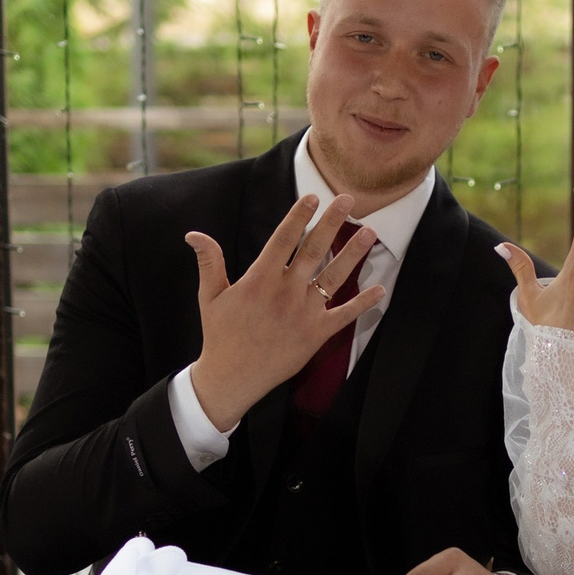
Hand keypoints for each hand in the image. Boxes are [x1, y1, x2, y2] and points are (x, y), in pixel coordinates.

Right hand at [186, 197, 384, 431]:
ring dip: (353, 254)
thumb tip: (194, 234)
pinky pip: (344, 316)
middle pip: (314, 250)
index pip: (283, 240)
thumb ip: (209, 262)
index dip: (298, 217)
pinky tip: (380, 289)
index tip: (313, 196)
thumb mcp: (210, 296)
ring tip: (370, 232)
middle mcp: (286, 292)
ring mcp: (304, 313)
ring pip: (334, 277)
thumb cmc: (221, 335)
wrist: (233, 378)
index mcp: (260, 280)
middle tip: (348, 200)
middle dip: (331, 223)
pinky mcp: (316, 334)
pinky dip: (363, 303)